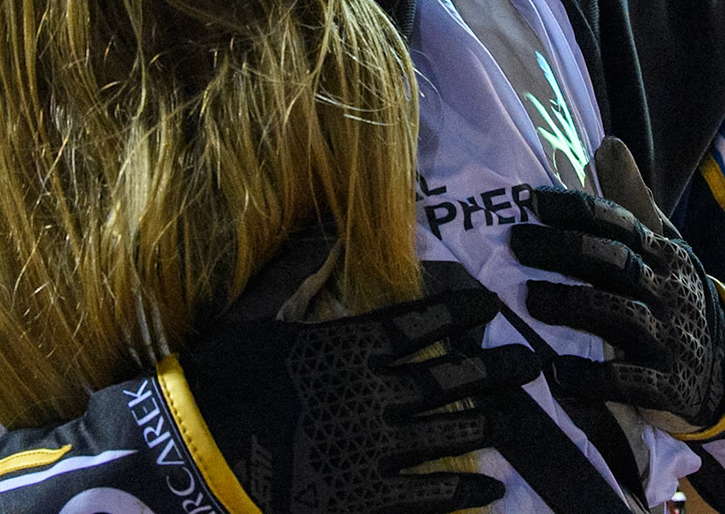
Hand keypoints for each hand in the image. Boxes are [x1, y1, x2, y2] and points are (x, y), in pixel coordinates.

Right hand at [181, 288, 536, 513]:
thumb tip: (329, 236)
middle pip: (446, 377)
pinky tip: (493, 490)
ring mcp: (372, 448)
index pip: (419, 323)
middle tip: (530, 364)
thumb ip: (299, 279)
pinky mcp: (364, 497)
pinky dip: (463, 492)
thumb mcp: (259, 319)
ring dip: (486, 423)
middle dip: (492, 370)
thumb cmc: (222, 379)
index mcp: (348, 346)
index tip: (491, 307)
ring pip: (447, 432)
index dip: (458, 314)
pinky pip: (427, 495)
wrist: (194, 454)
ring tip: (517, 416)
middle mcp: (372, 393)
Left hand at [510, 139, 724, 437]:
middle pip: (614, 261)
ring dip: (572, 304)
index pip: (617, 223)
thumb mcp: (664, 246)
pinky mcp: (669, 383)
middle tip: (516, 242)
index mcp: (661, 254)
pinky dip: (594, 377)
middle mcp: (666, 289)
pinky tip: (559, 371)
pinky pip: (630, 380)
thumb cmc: (675, 295)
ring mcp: (669, 337)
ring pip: (619, 314)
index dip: (574, 210)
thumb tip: (607, 144)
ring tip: (530, 297)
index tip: (531, 201)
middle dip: (564, 249)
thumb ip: (632, 200)